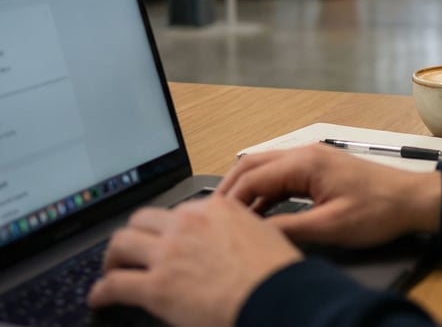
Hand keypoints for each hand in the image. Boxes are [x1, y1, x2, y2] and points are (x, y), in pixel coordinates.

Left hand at [87, 195, 301, 326]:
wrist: (277, 296)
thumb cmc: (278, 273)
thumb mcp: (264, 234)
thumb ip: (240, 230)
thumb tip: (233, 242)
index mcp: (217, 207)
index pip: (180, 210)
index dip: (169, 226)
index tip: (166, 237)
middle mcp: (189, 222)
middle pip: (143, 219)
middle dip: (134, 234)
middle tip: (132, 250)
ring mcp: (170, 252)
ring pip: (122, 243)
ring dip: (113, 257)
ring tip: (111, 270)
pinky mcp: (157, 286)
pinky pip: (115, 284)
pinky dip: (102, 292)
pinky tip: (99, 298)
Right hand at [218, 144, 441, 246]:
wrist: (411, 200)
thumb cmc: (379, 210)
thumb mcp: (330, 226)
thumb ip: (289, 228)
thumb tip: (255, 235)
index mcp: (306, 162)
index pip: (252, 176)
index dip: (229, 200)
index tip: (213, 220)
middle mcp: (305, 153)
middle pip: (253, 165)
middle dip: (230, 190)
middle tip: (212, 217)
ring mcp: (312, 158)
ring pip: (266, 168)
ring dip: (247, 190)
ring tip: (231, 219)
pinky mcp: (319, 168)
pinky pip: (281, 175)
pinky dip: (265, 191)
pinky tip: (260, 213)